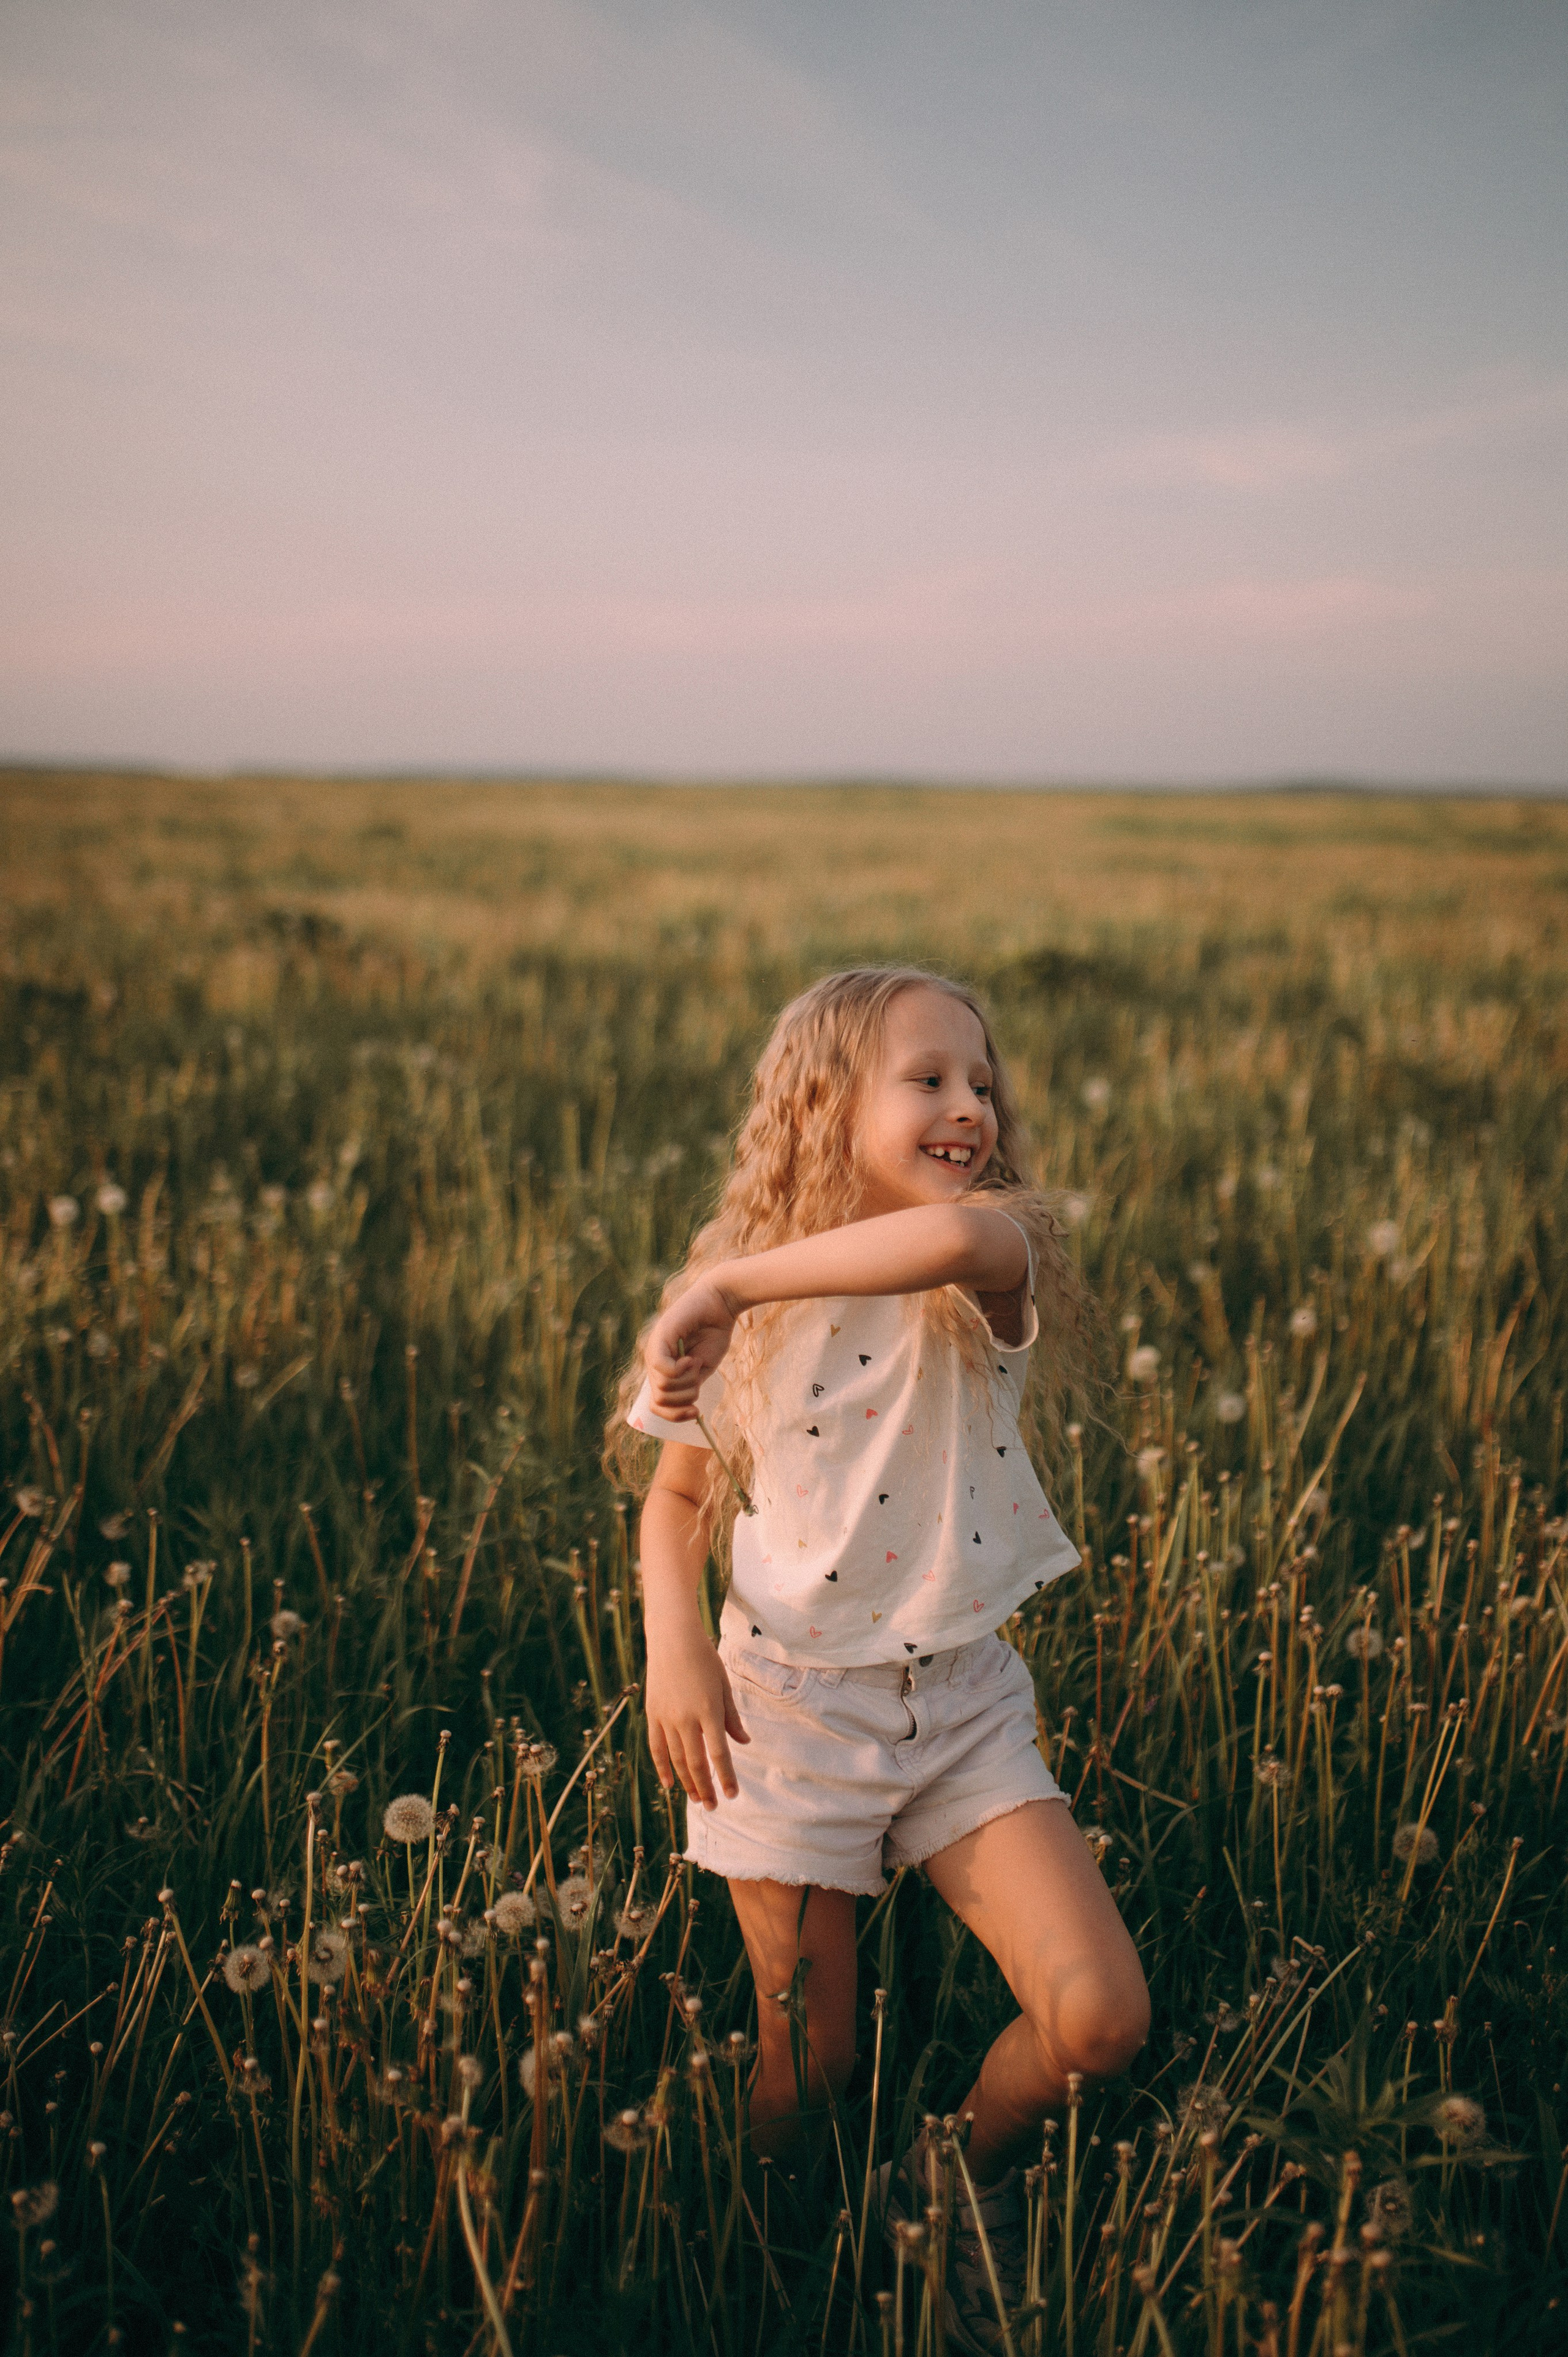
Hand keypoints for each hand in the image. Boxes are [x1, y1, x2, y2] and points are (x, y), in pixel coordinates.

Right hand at [644, 1622, 749, 1806]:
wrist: (672, 1637)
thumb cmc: (704, 1658)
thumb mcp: (724, 1685)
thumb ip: (732, 1717)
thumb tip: (744, 1743)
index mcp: (708, 1710)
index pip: (719, 1754)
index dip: (726, 1777)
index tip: (733, 1794)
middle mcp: (686, 1718)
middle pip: (696, 1763)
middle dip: (706, 1788)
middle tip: (713, 1806)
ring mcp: (666, 1717)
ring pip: (676, 1759)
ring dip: (687, 1782)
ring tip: (696, 1799)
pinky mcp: (653, 1714)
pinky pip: (656, 1747)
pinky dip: (662, 1767)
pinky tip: (669, 1784)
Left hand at [646, 1272, 738, 1419]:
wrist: (721, 1304)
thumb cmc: (714, 1333)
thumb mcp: (702, 1370)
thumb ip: (689, 1387)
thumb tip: (680, 1410)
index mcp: (663, 1370)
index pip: (658, 1405)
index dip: (675, 1416)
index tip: (696, 1412)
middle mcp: (654, 1361)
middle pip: (661, 1400)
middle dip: (685, 1397)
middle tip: (698, 1375)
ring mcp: (654, 1350)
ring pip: (662, 1387)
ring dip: (686, 1382)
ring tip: (695, 1362)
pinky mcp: (659, 1338)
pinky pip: (662, 1369)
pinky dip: (680, 1371)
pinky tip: (691, 1358)